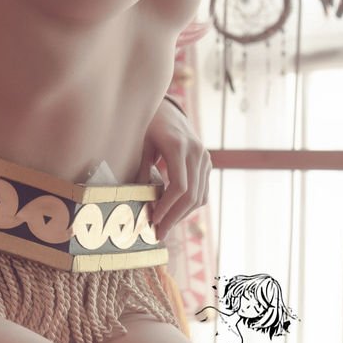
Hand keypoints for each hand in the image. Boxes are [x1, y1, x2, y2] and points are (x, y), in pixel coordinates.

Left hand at [133, 95, 210, 239]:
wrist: (167, 109)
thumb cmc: (148, 125)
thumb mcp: (141, 145)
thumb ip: (141, 171)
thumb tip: (135, 202)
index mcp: (179, 147)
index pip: (179, 187)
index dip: (167, 207)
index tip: (153, 220)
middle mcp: (196, 152)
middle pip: (191, 196)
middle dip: (174, 218)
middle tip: (159, 233)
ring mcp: (205, 157)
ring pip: (200, 197)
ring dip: (182, 215)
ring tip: (165, 227)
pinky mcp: (207, 162)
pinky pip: (202, 191)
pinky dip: (190, 206)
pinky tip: (175, 214)